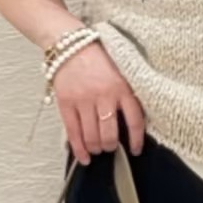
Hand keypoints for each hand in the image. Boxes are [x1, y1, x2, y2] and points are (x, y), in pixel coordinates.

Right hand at [52, 43, 144, 163]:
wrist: (70, 44)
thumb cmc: (97, 59)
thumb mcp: (120, 73)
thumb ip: (126, 95)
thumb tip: (131, 124)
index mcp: (122, 88)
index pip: (134, 120)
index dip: (136, 140)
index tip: (135, 150)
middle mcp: (103, 95)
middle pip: (110, 134)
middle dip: (111, 146)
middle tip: (111, 147)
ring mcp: (83, 100)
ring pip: (91, 136)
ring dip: (96, 148)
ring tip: (98, 148)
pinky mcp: (66, 103)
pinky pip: (73, 132)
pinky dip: (79, 149)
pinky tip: (84, 157)